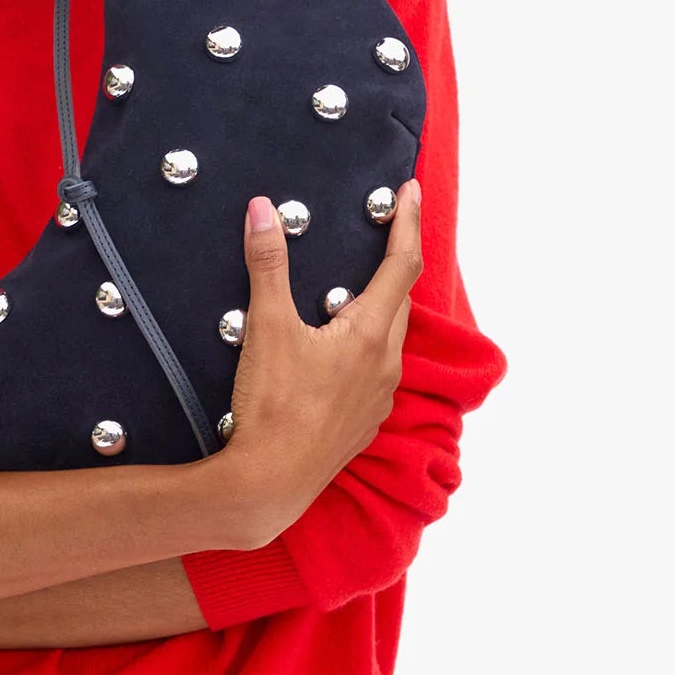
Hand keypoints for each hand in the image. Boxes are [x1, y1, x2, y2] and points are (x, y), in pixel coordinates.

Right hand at [218, 179, 421, 548]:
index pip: (401, 264)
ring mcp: (376, 399)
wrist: (269, 485)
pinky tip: (335, 350)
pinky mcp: (360, 424)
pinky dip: (363, 348)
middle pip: (398, 301)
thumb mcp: (266, 326)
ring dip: (377, 309)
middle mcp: (385, 365)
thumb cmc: (272, 407)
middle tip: (381, 234)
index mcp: (371, 335)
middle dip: (393, 263)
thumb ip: (267, 265)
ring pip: (388, 339)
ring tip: (352, 291)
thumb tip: (263, 210)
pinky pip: (373, 373)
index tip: (411, 190)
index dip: (406, 223)